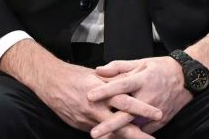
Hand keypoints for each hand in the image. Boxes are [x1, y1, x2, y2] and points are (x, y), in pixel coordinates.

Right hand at [34, 62, 161, 135]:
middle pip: (120, 124)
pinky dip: (109, 137)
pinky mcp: (80, 126)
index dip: (142, 108)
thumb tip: (132, 80)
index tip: (158, 114)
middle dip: (138, 134)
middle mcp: (96, 108)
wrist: (50, 82)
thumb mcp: (97, 75)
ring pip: (110, 133)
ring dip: (125, 138)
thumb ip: (114, 80)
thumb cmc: (74, 76)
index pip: (126, 102)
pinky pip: (99, 134)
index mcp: (103, 92)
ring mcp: (88, 120)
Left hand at [87, 56, 191, 136]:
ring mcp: (155, 111)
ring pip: (135, 126)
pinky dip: (132, 135)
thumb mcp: (140, 62)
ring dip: (119, 134)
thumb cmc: (161, 69)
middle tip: (94, 133)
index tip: (89, 96)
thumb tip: (98, 70)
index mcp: (142, 80)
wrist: (186, 79)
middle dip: (110, 125)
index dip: (105, 91)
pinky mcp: (161, 121)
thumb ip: (118, 67)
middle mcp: (148, 97)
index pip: (121, 85)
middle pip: (126, 114)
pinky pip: (144, 130)